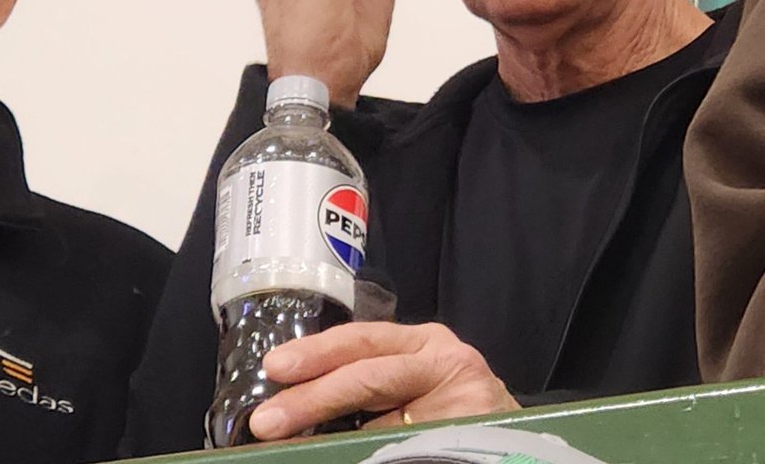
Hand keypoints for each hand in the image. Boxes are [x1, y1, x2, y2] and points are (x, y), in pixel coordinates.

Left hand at [248, 321, 518, 439]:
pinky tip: (353, 458)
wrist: (523, 440)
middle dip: (312, 400)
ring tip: (302, 447)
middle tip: (269, 421)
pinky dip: (377, 455)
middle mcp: (447, 361)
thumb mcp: (412, 382)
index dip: (315, 354)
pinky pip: (412, 448)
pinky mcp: (479, 432)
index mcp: (422, 342)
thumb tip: (293, 408)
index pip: (360, 341)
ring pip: (386, 424)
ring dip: (342, 441)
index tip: (274, 369)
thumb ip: (367, 384)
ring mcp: (467, 401)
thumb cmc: (452, 408)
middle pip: (368, 376)